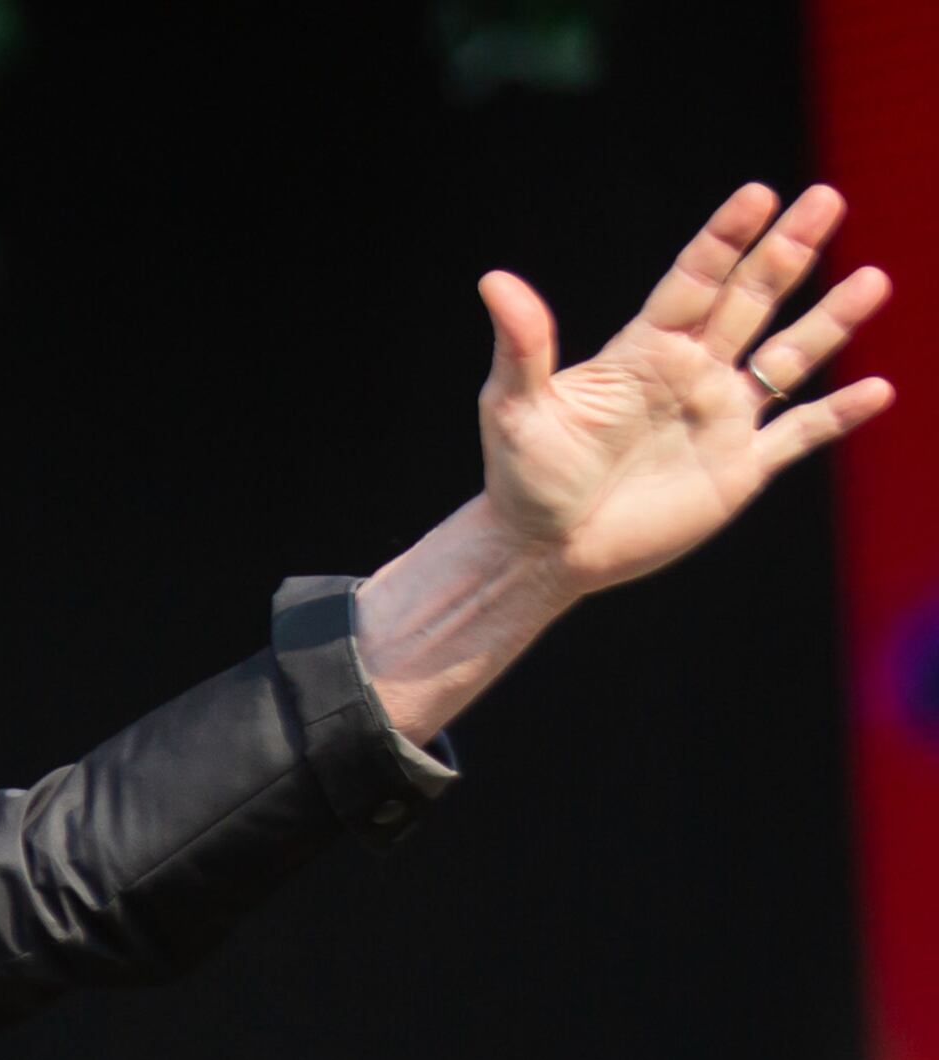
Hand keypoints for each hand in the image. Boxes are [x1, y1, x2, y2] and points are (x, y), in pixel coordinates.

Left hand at [478, 182, 893, 594]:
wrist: (543, 550)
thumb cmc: (523, 477)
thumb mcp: (515, 408)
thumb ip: (522, 346)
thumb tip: (494, 280)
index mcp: (644, 351)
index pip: (694, 281)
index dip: (726, 238)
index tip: (758, 195)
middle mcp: (691, 373)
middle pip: (750, 300)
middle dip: (788, 252)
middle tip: (827, 198)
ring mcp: (721, 417)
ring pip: (788, 357)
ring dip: (830, 320)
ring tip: (875, 277)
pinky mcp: (740, 467)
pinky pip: (800, 434)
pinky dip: (838, 415)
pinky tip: (879, 389)